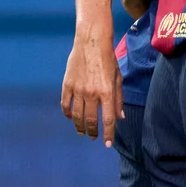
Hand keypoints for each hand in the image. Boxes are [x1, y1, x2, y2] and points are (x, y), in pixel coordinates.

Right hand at [61, 29, 122, 145]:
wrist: (91, 42)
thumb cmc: (108, 60)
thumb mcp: (118, 78)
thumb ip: (118, 99)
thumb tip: (120, 118)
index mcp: (107, 92)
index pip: (108, 119)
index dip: (108, 133)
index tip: (107, 144)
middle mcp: (92, 93)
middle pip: (90, 120)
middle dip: (92, 132)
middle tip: (94, 137)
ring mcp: (78, 89)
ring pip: (77, 115)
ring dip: (79, 126)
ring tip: (82, 132)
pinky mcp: (67, 84)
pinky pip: (65, 104)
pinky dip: (68, 113)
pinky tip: (71, 117)